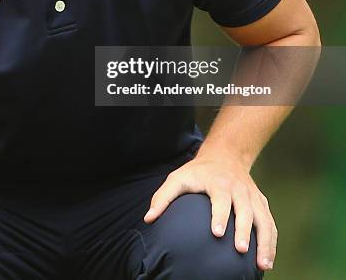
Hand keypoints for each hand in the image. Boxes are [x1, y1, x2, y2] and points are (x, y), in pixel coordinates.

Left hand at [143, 154, 276, 271]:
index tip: (217, 233)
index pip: (221, 200)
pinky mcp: (261, 203)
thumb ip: (163, 197)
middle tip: (240, 250)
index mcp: (218, 183)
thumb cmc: (197, 172)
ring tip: (262, 264)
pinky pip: (270, 224)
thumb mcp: (178, 178)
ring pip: (263, 219)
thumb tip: (148, 219)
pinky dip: (271, 242)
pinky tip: (267, 261)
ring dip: (264, 242)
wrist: (225, 156)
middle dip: (244, 231)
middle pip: (245, 210)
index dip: (220, 216)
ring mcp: (252, 196)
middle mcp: (238, 189)